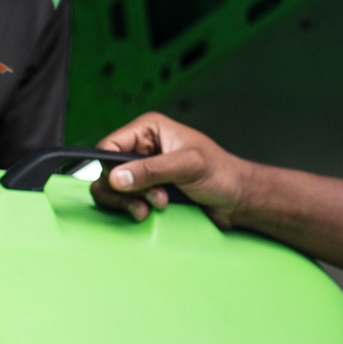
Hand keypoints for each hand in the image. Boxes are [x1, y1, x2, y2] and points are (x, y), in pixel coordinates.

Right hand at [92, 112, 249, 224]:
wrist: (236, 199)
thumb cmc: (221, 174)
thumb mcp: (188, 167)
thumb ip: (152, 170)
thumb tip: (117, 177)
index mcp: (149, 130)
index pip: (109, 145)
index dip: (112, 168)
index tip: (127, 185)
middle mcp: (141, 148)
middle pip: (106, 170)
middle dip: (125, 190)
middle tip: (153, 199)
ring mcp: (142, 171)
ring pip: (110, 188)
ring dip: (127, 202)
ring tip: (151, 209)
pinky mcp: (145, 191)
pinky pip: (121, 201)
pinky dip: (131, 209)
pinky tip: (150, 213)